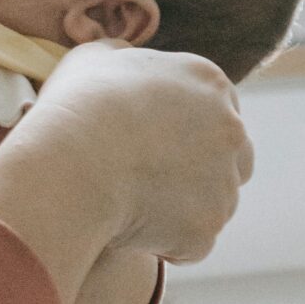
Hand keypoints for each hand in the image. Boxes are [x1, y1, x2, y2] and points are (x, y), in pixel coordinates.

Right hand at [18, 41, 251, 266]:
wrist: (71, 162)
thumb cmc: (76, 106)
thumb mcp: (93, 60)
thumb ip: (122, 59)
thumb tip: (122, 63)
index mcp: (208, 82)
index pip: (217, 109)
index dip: (183, 129)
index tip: (150, 142)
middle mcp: (230, 130)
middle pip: (233, 158)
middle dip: (198, 170)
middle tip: (148, 179)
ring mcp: (223, 182)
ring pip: (212, 203)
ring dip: (181, 208)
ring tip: (130, 207)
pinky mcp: (206, 227)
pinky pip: (190, 244)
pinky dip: (165, 243)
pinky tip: (128, 232)